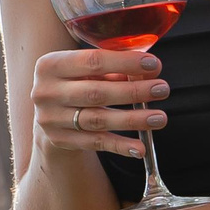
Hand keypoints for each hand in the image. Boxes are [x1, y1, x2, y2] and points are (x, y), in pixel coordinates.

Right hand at [29, 48, 165, 161]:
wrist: (49, 112)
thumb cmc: (77, 81)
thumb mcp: (86, 68)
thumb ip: (113, 66)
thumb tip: (149, 70)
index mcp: (51, 65)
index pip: (93, 61)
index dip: (126, 62)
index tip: (154, 64)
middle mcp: (46, 92)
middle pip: (96, 93)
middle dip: (134, 91)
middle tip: (163, 89)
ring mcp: (51, 119)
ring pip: (98, 120)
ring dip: (132, 120)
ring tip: (159, 118)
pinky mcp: (60, 140)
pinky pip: (96, 143)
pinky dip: (120, 146)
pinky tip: (140, 148)